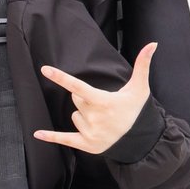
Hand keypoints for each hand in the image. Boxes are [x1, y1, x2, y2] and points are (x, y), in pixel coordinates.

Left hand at [33, 43, 155, 153]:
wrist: (138, 138)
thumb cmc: (134, 109)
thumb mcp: (139, 87)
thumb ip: (143, 65)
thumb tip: (152, 44)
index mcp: (104, 102)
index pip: (78, 87)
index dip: (61, 78)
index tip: (45, 69)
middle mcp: (95, 118)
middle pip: (76, 100)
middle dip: (85, 99)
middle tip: (101, 105)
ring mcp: (90, 133)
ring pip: (74, 115)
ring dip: (83, 115)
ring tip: (101, 119)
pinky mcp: (86, 145)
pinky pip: (64, 139)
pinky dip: (51, 137)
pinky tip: (37, 134)